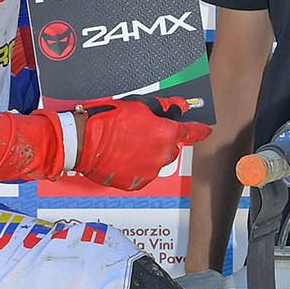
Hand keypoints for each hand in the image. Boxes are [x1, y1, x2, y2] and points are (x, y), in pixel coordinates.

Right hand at [70, 99, 210, 190]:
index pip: (192, 132)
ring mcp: (148, 171)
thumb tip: (179, 106)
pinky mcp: (135, 183)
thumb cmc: (108, 121)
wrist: (84, 142)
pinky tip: (122, 156)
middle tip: (141, 133)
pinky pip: (142, 174)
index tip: (206, 130)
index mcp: (165, 134)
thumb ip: (164, 106)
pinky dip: (135, 166)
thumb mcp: (139, 105)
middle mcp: (161, 155)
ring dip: (147, 154)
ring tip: (126, 145)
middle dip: (161, 141)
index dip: (200, 130)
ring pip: (156, 162)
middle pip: (170, 148)